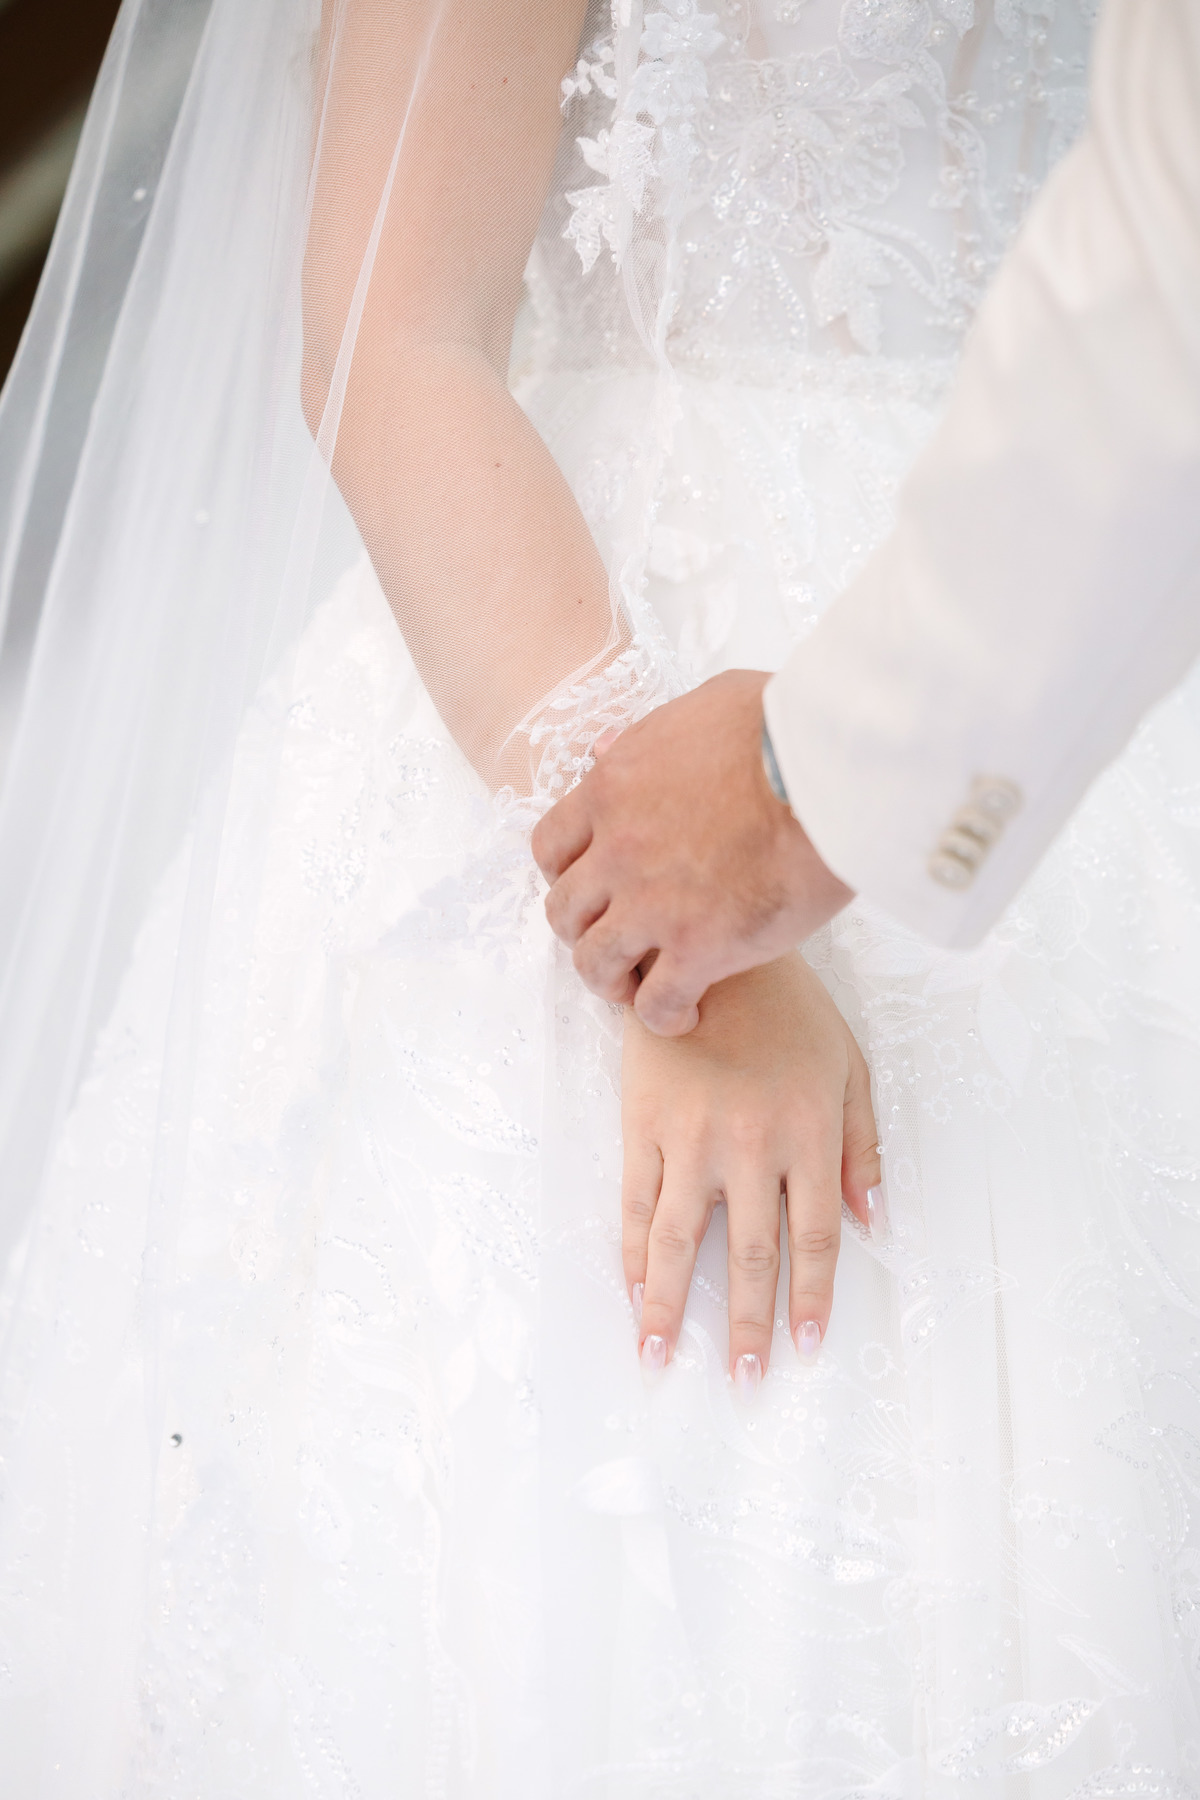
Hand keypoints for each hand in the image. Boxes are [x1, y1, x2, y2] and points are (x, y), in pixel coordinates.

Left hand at [531, 670, 852, 1035]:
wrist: (832, 773)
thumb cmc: (782, 730)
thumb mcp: (699, 706)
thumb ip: (644, 736)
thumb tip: (605, 748)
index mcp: (613, 790)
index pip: (551, 845)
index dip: (563, 873)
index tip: (587, 886)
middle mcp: (619, 852)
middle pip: (564, 910)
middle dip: (581, 930)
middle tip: (611, 938)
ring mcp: (652, 904)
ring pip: (594, 963)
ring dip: (610, 981)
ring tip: (636, 990)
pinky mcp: (699, 949)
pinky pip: (656, 1002)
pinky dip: (662, 1017)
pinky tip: (685, 1017)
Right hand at [621, 952, 880, 1390]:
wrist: (710, 950)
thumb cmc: (789, 1007)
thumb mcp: (849, 1065)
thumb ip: (863, 1145)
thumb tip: (872, 1219)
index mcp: (809, 1135)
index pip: (814, 1238)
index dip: (811, 1298)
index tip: (808, 1347)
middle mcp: (751, 1147)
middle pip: (751, 1254)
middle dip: (749, 1325)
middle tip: (745, 1381)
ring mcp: (691, 1138)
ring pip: (680, 1242)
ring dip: (671, 1307)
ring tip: (659, 1358)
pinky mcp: (644, 1124)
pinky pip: (636, 1202)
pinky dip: (632, 1252)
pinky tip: (632, 1291)